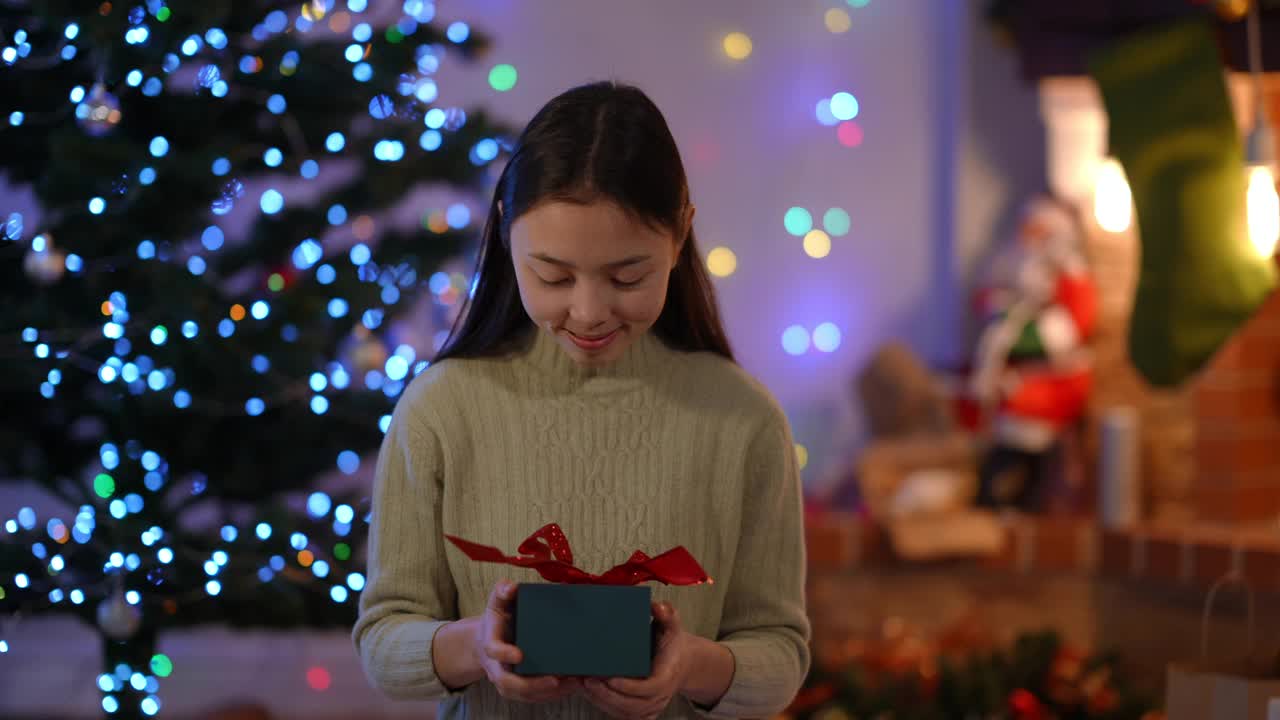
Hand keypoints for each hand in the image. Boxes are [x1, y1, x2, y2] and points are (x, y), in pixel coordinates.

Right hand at [473, 579, 579, 703]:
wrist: (489, 639)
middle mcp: (497, 667)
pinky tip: (572, 686)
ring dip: (548, 692)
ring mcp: (508, 680)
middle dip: (532, 685)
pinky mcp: (520, 687)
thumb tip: (511, 587)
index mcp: (491, 643)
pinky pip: (534, 696)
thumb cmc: (498, 619)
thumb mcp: (497, 602)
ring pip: (524, 694)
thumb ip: (502, 591)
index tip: (519, 654)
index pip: (493, 651)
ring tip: (572, 684)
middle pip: (508, 683)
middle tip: (555, 680)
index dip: (504, 654)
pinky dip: (553, 694)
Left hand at [582, 601, 690, 719]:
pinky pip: (621, 715)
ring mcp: (651, 707)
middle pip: (632, 705)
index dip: (629, 687)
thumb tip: (657, 606)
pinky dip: (603, 705)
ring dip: (600, 701)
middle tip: (587, 680)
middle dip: (607, 695)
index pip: (649, 688)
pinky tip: (588, 692)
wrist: (681, 663)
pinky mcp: (641, 712)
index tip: (610, 678)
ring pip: (624, 712)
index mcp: (667, 676)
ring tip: (581, 684)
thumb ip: (667, 614)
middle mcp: (660, 696)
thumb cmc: (672, 644)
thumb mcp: (672, 626)